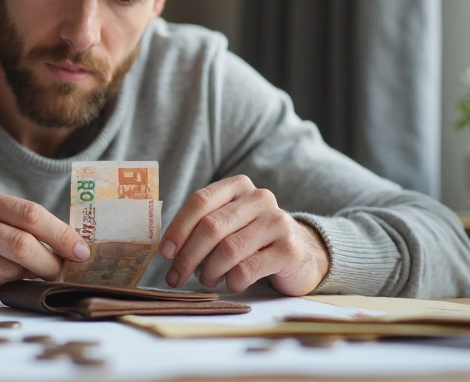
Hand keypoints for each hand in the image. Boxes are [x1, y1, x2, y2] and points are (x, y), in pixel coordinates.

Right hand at [0, 186, 89, 301]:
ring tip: (4, 271)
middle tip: (59, 273)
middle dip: (49, 265)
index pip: (31, 215)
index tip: (81, 251)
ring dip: (17, 278)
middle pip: (23, 246)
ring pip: (7, 273)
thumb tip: (66, 247)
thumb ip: (17, 224)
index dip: (61, 234)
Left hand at [159, 175, 329, 294]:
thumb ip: (202, 225)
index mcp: (239, 186)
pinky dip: (232, 281)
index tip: (165, 252)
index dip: (178, 228)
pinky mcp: (288, 250)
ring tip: (207, 279)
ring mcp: (277, 223)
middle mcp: (260, 199)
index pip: (200, 201)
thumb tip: (167, 249)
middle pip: (211, 227)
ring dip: (209, 271)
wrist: (303, 252)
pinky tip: (231, 283)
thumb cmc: (254, 238)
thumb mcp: (230, 222)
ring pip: (228, 250)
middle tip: (175, 277)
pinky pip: (247, 270)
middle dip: (187, 256)